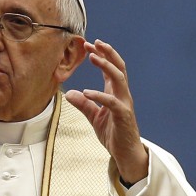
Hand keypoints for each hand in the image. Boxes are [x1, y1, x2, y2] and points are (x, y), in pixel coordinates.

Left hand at [64, 39, 148, 183]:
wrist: (125, 153)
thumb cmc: (113, 134)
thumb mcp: (94, 117)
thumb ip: (84, 105)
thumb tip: (70, 93)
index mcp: (116, 93)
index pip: (111, 69)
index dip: (102, 55)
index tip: (88, 45)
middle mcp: (122, 95)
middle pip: (118, 67)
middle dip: (107, 53)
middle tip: (93, 43)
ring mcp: (124, 104)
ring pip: (119, 79)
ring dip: (106, 66)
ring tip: (93, 57)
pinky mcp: (123, 116)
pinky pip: (112, 102)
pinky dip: (99, 96)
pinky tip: (86, 92)